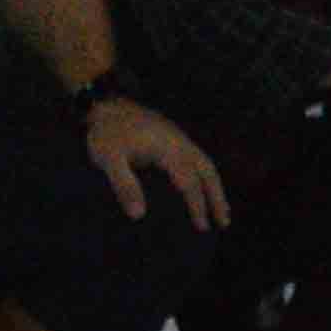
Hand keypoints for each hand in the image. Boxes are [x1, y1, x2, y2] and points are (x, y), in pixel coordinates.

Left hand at [79, 95, 230, 227]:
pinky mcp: (174, 139)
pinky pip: (199, 159)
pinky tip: (205, 188)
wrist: (107, 104)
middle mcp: (180, 143)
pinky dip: (207, 177)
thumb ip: (125, 186)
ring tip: (222, 210)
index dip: (197, 205)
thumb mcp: (108, 159)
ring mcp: (179, 139)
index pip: (189, 181)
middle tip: (224, 222)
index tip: (201, 226)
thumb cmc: (106, 132)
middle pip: (207, 171)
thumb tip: (138, 216)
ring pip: (206, 164)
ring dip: (216, 187)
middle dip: (217, 197)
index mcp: (167, 148)